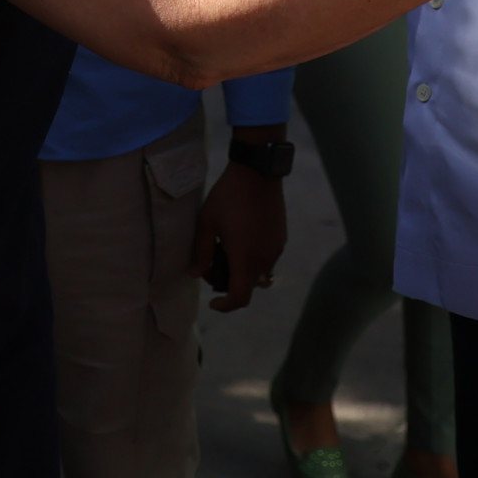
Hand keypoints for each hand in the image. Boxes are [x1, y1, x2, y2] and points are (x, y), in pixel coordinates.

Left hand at [190, 131, 288, 313]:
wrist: (258, 172)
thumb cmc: (228, 197)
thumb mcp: (207, 223)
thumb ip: (201, 252)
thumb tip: (196, 273)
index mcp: (244, 258)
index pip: (240, 298)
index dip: (226, 306)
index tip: (213, 301)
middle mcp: (264, 257)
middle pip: (249, 286)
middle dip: (230, 283)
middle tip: (213, 261)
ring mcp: (276, 247)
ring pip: (259, 272)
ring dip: (243, 268)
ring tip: (228, 245)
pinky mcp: (281, 237)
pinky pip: (267, 257)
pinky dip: (254, 256)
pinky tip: (242, 235)